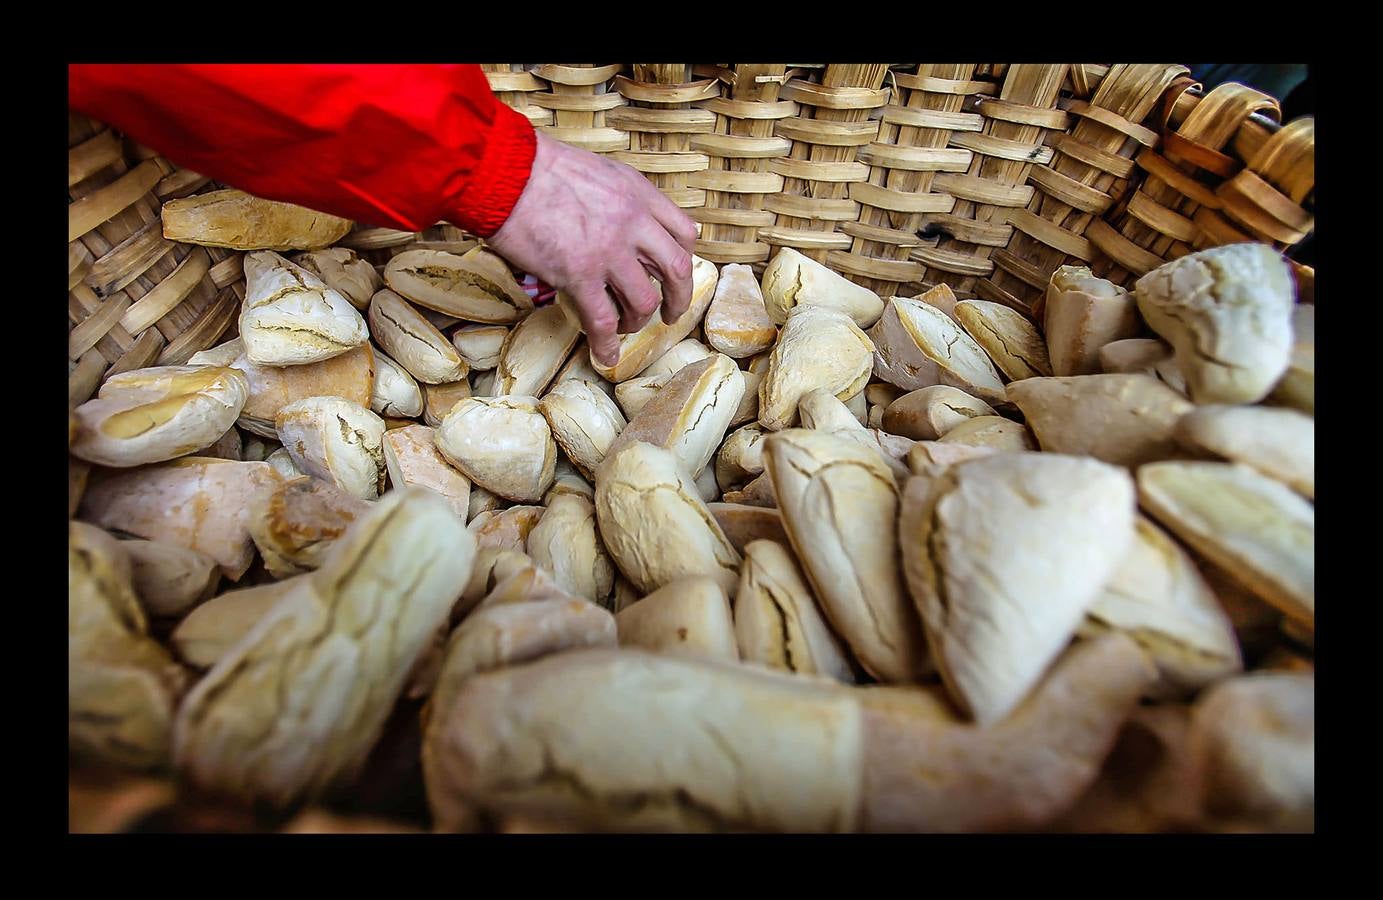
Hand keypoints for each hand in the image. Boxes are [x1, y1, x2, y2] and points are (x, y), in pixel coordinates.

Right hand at [487, 132, 698, 366]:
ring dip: (637, 320)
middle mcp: (633, 223)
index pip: (684, 233)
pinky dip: (607, 343)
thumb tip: (624, 225)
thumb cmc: (540, 168)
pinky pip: (603, 320)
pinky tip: (606, 354)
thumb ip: (621, 198)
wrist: (505, 173)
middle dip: (678, 299)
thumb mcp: (599, 171)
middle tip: (670, 313)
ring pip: (644, 301)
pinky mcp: (579, 275)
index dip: (683, 258)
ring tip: (625, 325)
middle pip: (677, 270)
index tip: (675, 273)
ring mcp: (608, 252)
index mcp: (639, 195)